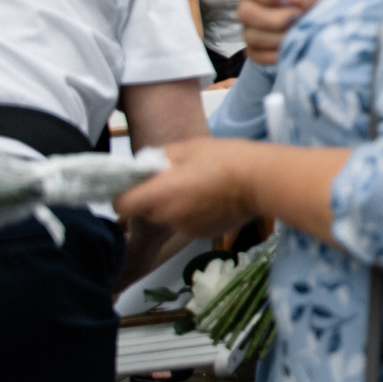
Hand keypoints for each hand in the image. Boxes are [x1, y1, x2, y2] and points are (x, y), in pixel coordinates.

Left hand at [117, 138, 261, 240]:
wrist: (262, 180)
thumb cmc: (224, 159)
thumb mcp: (187, 148)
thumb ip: (159, 158)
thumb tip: (147, 166)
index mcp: (158, 195)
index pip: (120, 205)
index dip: (124, 195)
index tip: (136, 186)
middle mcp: (166, 217)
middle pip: (145, 211)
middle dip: (154, 198)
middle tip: (175, 180)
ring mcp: (185, 229)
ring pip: (168, 217)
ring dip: (176, 205)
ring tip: (200, 188)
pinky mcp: (203, 234)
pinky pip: (188, 222)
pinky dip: (194, 213)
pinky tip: (214, 199)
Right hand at [237, 0, 332, 65]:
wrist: (327, 32)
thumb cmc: (320, 2)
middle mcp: (251, 5)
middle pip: (245, 11)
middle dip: (275, 18)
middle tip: (299, 19)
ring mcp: (250, 28)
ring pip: (251, 35)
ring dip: (280, 37)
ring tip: (300, 34)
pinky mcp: (254, 50)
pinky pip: (256, 55)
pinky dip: (276, 54)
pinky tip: (291, 48)